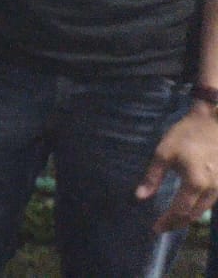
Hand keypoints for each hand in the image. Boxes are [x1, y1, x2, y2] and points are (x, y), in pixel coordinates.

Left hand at [137, 106, 217, 231]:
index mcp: (196, 183)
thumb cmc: (186, 135)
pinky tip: (188, 207)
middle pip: (193, 215)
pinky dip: (198, 208)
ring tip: (173, 221)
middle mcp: (211, 190)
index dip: (167, 221)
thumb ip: (152, 177)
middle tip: (162, 227)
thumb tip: (140, 196)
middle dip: (177, 223)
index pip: (179, 211)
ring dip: (188, 218)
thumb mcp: (164, 153)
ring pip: (204, 210)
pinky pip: (210, 202)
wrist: (213, 122)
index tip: (154, 228)